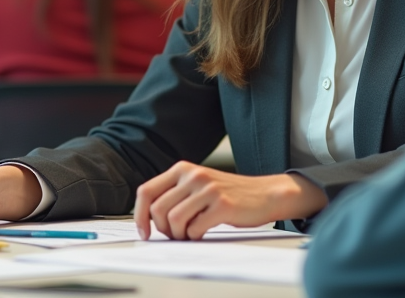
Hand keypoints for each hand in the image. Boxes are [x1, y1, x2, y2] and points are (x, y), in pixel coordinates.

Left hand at [133, 161, 326, 239]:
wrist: (265, 194)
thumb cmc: (229, 194)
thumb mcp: (198, 185)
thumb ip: (175, 194)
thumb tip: (147, 217)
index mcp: (182, 169)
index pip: (146, 191)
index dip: (139, 215)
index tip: (144, 231)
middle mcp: (193, 175)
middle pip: (157, 209)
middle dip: (162, 229)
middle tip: (174, 235)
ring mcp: (207, 189)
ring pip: (173, 220)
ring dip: (178, 235)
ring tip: (190, 234)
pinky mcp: (222, 205)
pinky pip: (194, 228)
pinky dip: (194, 237)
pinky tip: (203, 233)